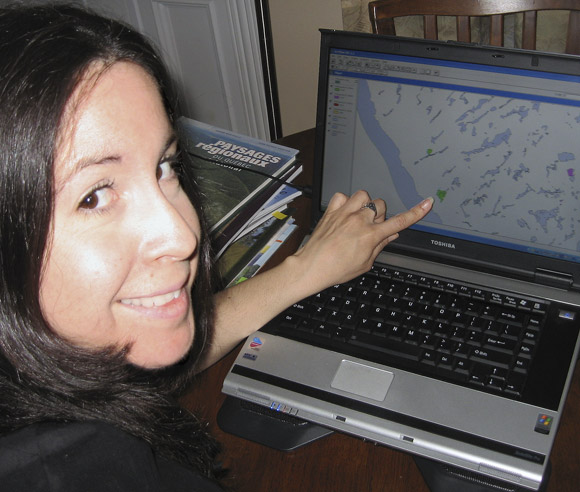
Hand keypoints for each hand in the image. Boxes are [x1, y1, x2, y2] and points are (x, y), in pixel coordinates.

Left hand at [289, 190, 432, 294]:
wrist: (312, 266)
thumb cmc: (336, 269)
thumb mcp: (365, 263)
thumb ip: (380, 246)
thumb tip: (392, 235)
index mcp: (371, 236)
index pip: (399, 222)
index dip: (416, 213)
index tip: (427, 203)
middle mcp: (359, 221)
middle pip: (381, 205)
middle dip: (379, 215)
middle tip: (370, 227)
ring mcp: (345, 213)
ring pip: (364, 196)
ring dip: (364, 205)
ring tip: (357, 217)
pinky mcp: (331, 211)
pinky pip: (343, 196)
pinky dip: (345, 202)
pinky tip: (344, 213)